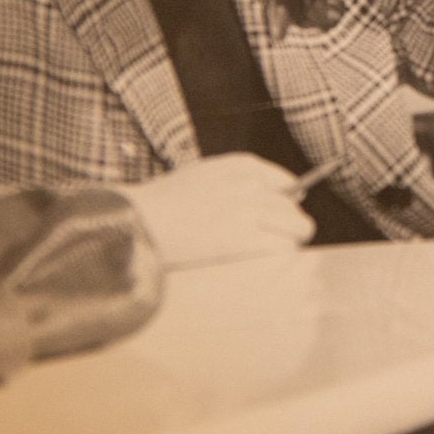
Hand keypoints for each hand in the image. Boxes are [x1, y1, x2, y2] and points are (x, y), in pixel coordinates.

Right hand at [115, 153, 314, 268]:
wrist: (137, 222)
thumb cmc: (165, 204)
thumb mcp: (207, 176)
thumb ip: (244, 183)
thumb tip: (292, 195)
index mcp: (244, 166)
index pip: (289, 184)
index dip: (284, 207)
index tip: (274, 222)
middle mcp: (253, 185)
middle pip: (295, 213)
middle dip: (286, 231)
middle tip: (265, 247)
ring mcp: (250, 212)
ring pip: (296, 233)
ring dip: (282, 248)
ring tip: (256, 259)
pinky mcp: (245, 240)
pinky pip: (282, 252)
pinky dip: (273, 263)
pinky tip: (252, 267)